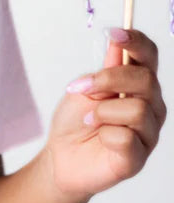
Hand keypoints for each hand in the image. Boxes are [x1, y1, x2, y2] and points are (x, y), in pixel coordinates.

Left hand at [46, 27, 166, 197]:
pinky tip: (98, 139)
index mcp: (138, 86)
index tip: (113, 34)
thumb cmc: (73, 126)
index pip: (148, 57)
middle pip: (145, 80)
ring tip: (88, 120)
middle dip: (109, 80)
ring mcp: (147, 133)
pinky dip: (106, 135)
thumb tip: (116, 45)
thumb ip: (103, 72)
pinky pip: (128, 138)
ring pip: (138, 109)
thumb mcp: (82, 93)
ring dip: (104, 112)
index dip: (135, 42)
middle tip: (82, 89)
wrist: (58, 161)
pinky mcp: (137, 158)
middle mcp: (150, 106)